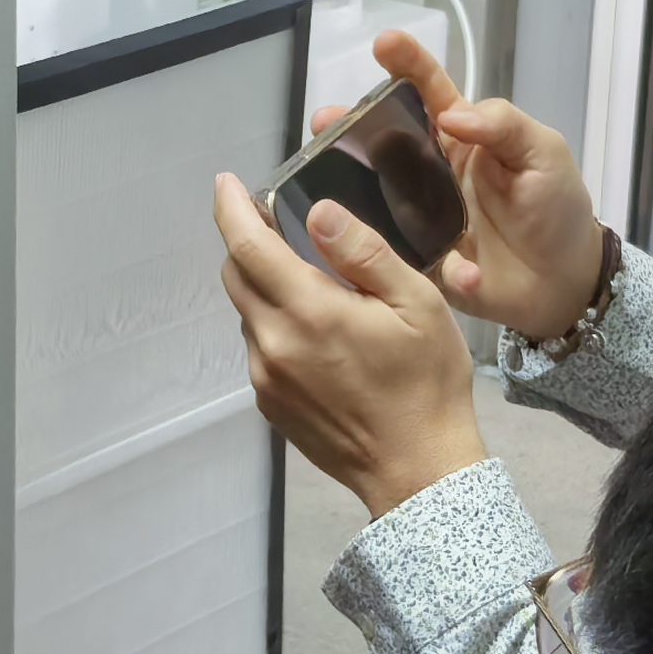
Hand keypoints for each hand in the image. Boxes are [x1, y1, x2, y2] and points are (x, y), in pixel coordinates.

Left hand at [214, 170, 486, 514]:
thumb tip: (317, 213)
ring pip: (248, 314)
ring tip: (313, 287)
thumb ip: (362, 252)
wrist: (418, 470)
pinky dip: (276, 328)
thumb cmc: (427, 383)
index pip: (247, 246)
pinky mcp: (270, 404)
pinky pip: (260, 349)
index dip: (230, 209)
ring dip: (266, 289)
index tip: (225, 183)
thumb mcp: (417, 304)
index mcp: (309, 311)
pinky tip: (319, 337)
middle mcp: (273, 344)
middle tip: (278, 225)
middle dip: (248, 243)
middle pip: (236, 276)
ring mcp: (266, 378)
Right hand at [353, 29, 610, 341]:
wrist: (564, 282)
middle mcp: (431, 171)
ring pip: (373, 191)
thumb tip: (451, 114)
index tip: (385, 44)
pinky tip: (376, 241)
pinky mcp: (418, 257)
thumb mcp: (544, 153)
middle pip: (383, 139)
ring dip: (346, 181)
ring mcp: (419, 214)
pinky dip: (389, 247)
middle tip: (326, 120)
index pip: (429, 92)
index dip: (407, 64)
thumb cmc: (556, 208)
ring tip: (320, 172)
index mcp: (462, 138)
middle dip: (351, 124)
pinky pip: (394, 249)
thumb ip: (504, 124)